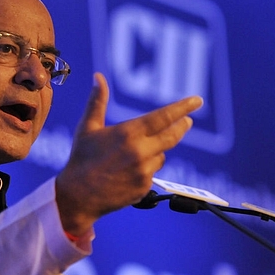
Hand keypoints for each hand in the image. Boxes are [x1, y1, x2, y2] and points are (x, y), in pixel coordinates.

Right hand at [56, 73, 202, 236]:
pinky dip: (145, 168)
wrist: (77, 197)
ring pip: (161, 155)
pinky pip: (152, 173)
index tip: (197, 101)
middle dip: (182, 126)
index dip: (183, 107)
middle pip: (172, 135)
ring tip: (132, 155)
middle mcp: (140, 151)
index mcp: (128, 133)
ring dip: (155, 151)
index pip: (164, 116)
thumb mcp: (87, 128)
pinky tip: (127, 172)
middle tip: (188, 120)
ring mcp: (144, 171)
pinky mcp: (145, 187)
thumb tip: (99, 77)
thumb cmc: (81, 159)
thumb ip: (97, 101)